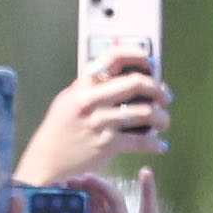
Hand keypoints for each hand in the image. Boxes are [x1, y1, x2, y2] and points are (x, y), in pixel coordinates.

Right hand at [22, 54, 171, 180]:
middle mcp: (92, 100)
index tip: (150, 60)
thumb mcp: (69, 99)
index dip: (136, 53)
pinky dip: (154, 143)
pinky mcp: (108, 145)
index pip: (112, 57)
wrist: (47, 159)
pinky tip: (159, 144)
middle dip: (158, 88)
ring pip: (144, 113)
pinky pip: (140, 141)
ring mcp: (101, 123)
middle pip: (136, 84)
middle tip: (165, 95)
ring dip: (161, 117)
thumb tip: (123, 73)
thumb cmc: (60, 129)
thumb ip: (92, 85)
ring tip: (163, 121)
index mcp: (83, 85)